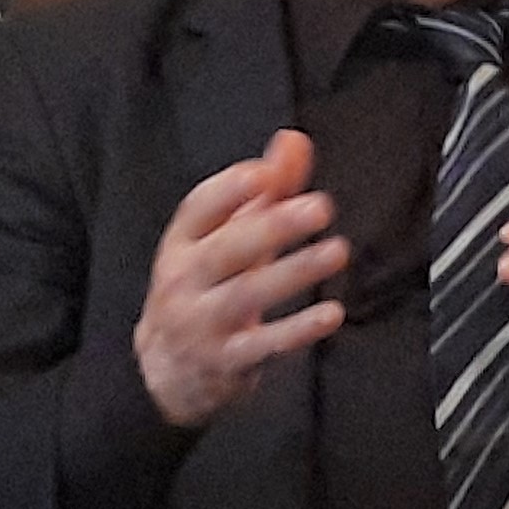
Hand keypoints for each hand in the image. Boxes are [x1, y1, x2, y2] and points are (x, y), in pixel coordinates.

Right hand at [134, 130, 348, 427]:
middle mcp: (184, 280)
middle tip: (320, 208)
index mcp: (181, 244)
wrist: (169, 369)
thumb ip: (263, 192)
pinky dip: (298, 331)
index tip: (264, 174)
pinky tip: (332, 314)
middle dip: (272, 227)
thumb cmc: (206, 287)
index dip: (228, 191)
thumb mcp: (225, 238)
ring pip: (247, 295)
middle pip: (226, 249)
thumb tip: (294, 140)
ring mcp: (202, 323)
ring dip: (294, 272)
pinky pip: (264, 345)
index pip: (198, 210)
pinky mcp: (227, 360)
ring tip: (338, 251)